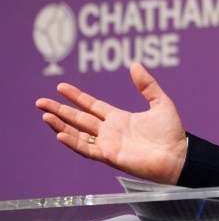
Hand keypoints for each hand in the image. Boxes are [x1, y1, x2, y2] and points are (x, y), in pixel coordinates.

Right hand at [35, 62, 187, 184]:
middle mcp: (110, 131)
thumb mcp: (160, 102)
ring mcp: (108, 144)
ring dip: (60, 125)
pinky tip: (60, 134)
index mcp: (119, 118)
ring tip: (45, 116)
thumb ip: (147, 85)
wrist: (177, 155)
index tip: (60, 87)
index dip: (76, 97)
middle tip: (40, 102)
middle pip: (79, 118)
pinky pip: (86, 149)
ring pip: (78, 134)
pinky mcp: (109, 156)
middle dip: (59, 110)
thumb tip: (135, 64)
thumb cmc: (171, 132)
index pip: (92, 106)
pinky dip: (73, 142)